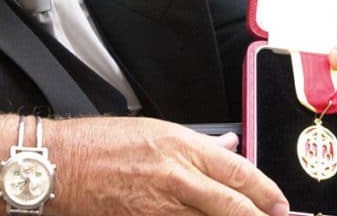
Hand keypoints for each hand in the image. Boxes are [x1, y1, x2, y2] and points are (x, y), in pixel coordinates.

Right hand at [0, 115, 288, 215]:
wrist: (57, 166)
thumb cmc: (99, 143)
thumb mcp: (153, 129)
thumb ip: (197, 143)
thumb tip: (229, 149)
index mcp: (181, 145)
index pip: (238, 171)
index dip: (265, 191)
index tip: (279, 203)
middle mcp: (176, 176)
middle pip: (232, 204)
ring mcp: (160, 206)